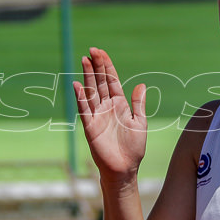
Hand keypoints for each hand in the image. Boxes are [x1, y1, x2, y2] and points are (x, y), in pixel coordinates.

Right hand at [73, 47, 147, 183]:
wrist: (125, 168)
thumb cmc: (133, 148)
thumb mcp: (140, 122)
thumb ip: (138, 103)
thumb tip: (141, 84)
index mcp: (119, 104)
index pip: (111, 80)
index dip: (107, 66)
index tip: (100, 52)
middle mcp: (106, 107)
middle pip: (100, 82)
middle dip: (96, 66)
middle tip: (92, 50)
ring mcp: (97, 116)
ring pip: (91, 91)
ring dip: (87, 76)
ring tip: (84, 60)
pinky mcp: (90, 126)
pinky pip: (84, 109)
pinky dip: (80, 97)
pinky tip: (77, 85)